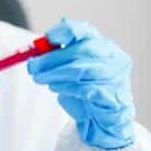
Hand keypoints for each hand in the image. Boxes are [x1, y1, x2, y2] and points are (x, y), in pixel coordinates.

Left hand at [28, 18, 135, 149]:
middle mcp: (114, 57)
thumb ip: (58, 56)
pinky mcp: (114, 96)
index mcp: (102, 45)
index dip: (65, 31)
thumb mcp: (69, 70)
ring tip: (41, 79)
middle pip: (82, 50)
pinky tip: (56, 89)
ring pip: (83, 70)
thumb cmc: (84, 90)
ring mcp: (117, 76)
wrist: (101, 119)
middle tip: (33, 67)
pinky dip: (67, 88)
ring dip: (56, 74)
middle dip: (53, 58)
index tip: (48, 37)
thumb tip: (39, 46)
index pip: (85, 31)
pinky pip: (87, 89)